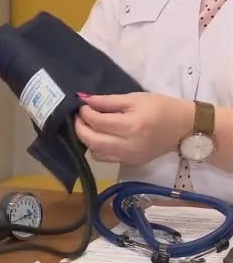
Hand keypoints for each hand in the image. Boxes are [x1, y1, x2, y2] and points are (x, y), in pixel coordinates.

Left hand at [74, 92, 193, 165]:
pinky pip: (106, 159)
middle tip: (78, 117)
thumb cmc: (161, 108)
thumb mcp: (136, 98)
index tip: (80, 106)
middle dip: (80, 128)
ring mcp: (129, 158)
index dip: (84, 113)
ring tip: (88, 127)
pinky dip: (98, 148)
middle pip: (92, 141)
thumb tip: (85, 100)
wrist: (184, 128)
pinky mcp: (130, 164)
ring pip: (96, 153)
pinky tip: (100, 137)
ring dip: (87, 140)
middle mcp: (128, 145)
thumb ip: (108, 101)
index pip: (97, 122)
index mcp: (132, 126)